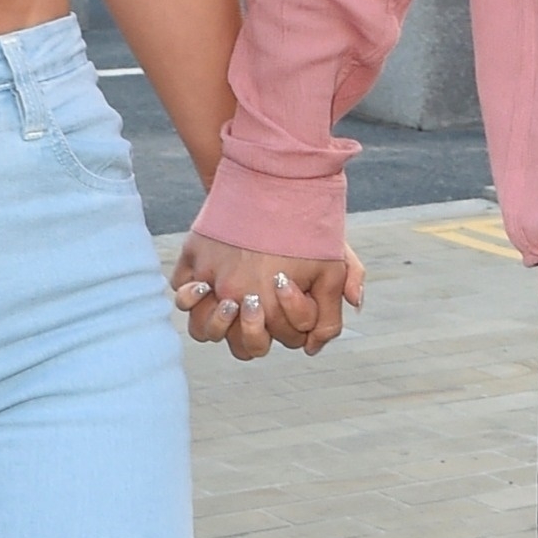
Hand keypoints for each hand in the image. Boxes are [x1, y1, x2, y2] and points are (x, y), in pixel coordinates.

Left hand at [169, 234, 364, 359]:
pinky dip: (188, 297)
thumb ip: (348, 276)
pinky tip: (202, 282)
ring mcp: (217, 300)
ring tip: (227, 299)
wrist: (264, 191)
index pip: (283, 338)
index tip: (286, 285)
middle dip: (250, 332)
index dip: (289, 323)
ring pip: (207, 332)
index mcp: (279, 315)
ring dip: (215, 323)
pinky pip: (182, 301)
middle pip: (245, 347)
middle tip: (252, 302)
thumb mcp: (329, 248)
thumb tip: (355, 303)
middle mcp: (248, 314)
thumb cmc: (300, 226)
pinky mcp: (192, 278)